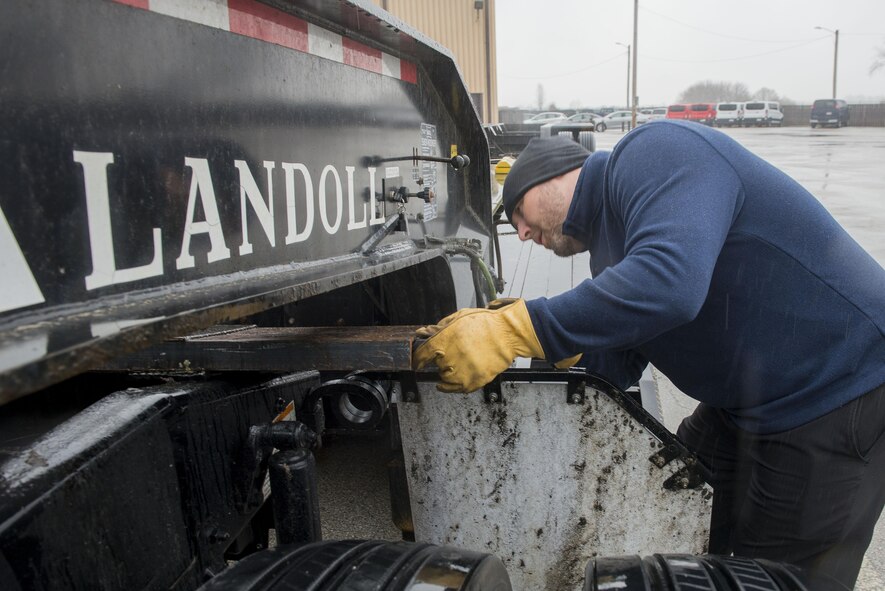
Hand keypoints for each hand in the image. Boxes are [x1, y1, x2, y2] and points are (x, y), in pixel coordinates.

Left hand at [412, 299, 544, 392]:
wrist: (508, 334)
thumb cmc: (485, 324)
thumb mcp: (459, 317)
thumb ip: (440, 327)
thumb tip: (425, 332)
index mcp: (444, 341)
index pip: (421, 355)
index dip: (418, 359)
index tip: (417, 362)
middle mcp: (450, 358)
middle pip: (436, 366)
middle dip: (441, 360)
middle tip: (454, 352)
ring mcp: (462, 372)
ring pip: (445, 378)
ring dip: (449, 372)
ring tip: (461, 361)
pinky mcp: (474, 382)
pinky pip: (457, 389)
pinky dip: (456, 384)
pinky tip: (458, 377)